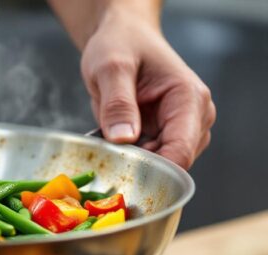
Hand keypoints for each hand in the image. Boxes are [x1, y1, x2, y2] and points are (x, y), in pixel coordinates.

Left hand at [80, 10, 215, 168]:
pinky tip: (112, 143)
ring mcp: (182, 129)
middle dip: (139, 166)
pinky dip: (129, 157)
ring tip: (108, 143)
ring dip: (132, 162)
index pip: (181, 151)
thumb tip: (123, 138)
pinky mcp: (166, 136)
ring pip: (161, 166)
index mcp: (190, 100)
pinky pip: (149, 160)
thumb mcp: (111, 67)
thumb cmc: (121, 44)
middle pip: (172, 165)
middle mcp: (195, 118)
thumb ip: (118, 103)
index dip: (152, 169)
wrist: (122, 38)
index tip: (120, 170)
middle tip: (107, 153)